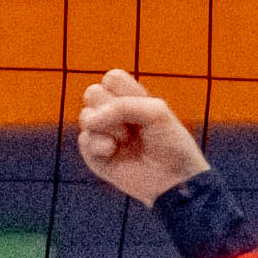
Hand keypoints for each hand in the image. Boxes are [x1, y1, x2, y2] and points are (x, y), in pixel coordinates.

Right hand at [78, 67, 208, 207]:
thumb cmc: (170, 144)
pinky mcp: (96, 156)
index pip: (112, 78)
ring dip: (108, 128)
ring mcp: (104, 134)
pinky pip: (84, 140)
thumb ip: (122, 106)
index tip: (141, 105)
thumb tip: (89, 121)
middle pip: (92, 92)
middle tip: (131, 126)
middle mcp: (114, 114)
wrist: (173, 179)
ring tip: (126, 141)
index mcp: (132, 99)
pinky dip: (99, 146)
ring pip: (85, 116)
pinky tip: (114, 153)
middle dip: (110, 107)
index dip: (123, 90)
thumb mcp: (155, 113)